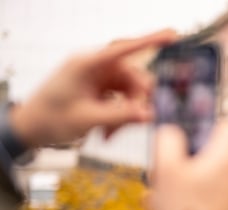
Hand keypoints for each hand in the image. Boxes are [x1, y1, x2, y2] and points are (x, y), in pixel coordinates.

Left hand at [10, 29, 176, 147]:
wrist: (31, 128)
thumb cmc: (51, 118)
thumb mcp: (88, 119)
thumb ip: (121, 115)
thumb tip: (150, 114)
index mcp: (88, 64)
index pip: (124, 49)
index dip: (150, 40)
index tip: (172, 35)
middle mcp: (97, 67)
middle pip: (134, 78)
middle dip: (136, 103)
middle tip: (134, 124)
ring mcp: (100, 78)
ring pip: (131, 92)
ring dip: (127, 114)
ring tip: (110, 134)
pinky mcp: (102, 89)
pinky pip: (124, 99)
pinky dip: (121, 116)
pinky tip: (108, 132)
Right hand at [149, 118, 227, 209]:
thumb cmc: (182, 209)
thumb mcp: (166, 168)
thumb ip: (168, 140)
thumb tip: (171, 131)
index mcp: (227, 159)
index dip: (210, 122)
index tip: (192, 129)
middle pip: (215, 152)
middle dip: (189, 157)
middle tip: (167, 167)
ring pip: (209, 176)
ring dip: (185, 179)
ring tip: (159, 194)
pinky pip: (209, 195)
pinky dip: (191, 197)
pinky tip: (165, 209)